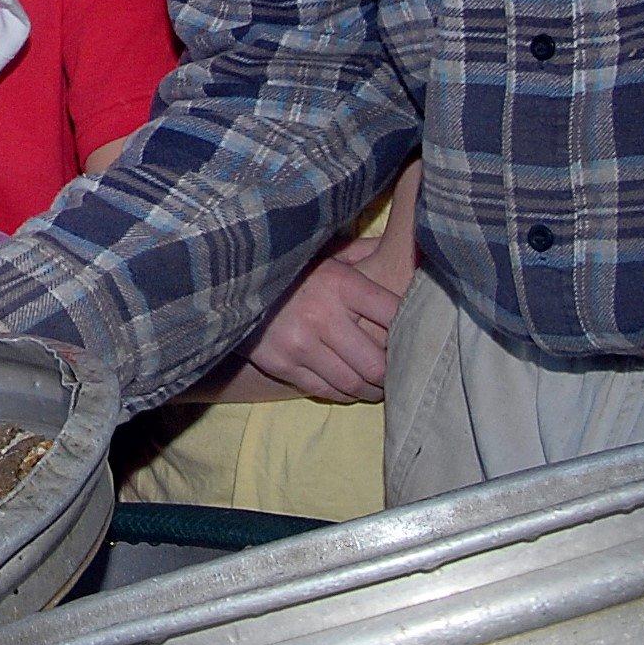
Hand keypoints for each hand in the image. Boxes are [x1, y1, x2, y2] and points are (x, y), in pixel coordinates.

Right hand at [244, 244, 402, 403]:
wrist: (229, 280)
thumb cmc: (289, 266)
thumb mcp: (325, 251)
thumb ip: (363, 253)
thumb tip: (403, 250)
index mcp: (339, 282)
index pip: (393, 315)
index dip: (410, 331)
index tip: (414, 339)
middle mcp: (321, 314)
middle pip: (377, 363)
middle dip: (393, 375)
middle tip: (400, 377)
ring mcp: (299, 343)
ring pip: (352, 383)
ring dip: (371, 391)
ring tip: (379, 388)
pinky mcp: (281, 364)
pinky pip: (324, 390)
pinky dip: (343, 394)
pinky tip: (350, 389)